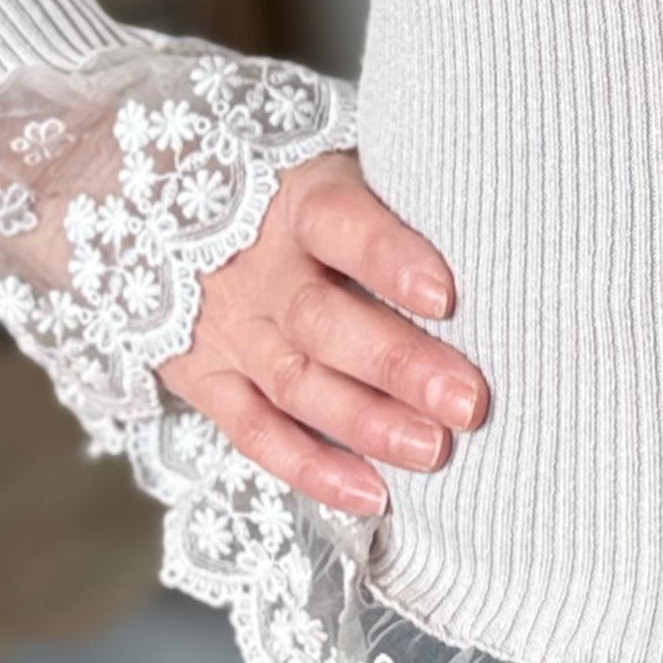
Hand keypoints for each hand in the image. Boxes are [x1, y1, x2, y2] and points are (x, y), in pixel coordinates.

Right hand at [158, 149, 486, 517]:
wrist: (155, 205)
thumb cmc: (299, 197)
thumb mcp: (339, 169)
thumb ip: (399, 197)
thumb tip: (506, 225)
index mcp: (297, 200)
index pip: (341, 223)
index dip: (389, 257)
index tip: (447, 294)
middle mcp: (257, 267)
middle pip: (323, 320)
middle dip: (397, 364)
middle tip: (468, 402)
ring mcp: (227, 328)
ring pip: (296, 382)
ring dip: (366, 423)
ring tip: (434, 450)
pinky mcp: (204, 378)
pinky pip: (254, 431)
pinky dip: (310, 468)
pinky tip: (371, 493)